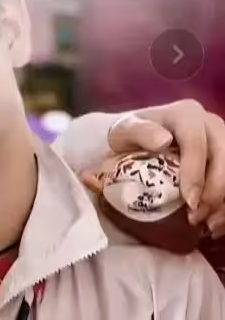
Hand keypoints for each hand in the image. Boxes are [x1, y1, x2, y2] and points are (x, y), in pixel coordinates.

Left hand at [108, 100, 224, 235]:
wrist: (138, 138)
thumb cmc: (130, 137)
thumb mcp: (124, 132)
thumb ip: (139, 133)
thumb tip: (162, 141)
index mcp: (186, 114)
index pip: (196, 143)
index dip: (196, 174)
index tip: (190, 201)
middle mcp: (211, 123)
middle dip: (214, 193)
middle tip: (196, 218)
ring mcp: (224, 139)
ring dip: (224, 202)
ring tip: (208, 225)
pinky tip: (217, 221)